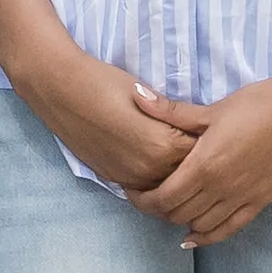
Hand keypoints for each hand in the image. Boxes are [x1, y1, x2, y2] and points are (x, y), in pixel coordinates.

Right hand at [38, 55, 204, 213]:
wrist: (62, 90)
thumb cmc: (106, 84)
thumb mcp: (149, 98)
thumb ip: (174, 121)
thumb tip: (192, 132)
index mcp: (164, 145)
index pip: (201, 152)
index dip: (206, 142)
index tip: (209, 134)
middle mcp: (149, 168)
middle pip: (186, 176)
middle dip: (193, 164)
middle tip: (201, 151)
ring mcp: (129, 177)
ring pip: (165, 187)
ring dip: (173, 176)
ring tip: (178, 160)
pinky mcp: (113, 178)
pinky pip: (143, 188)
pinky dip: (152, 181)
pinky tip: (155, 166)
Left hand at [134, 81, 271, 248]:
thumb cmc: (258, 103)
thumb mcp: (212, 109)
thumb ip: (171, 111)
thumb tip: (137, 96)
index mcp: (204, 165)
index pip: (162, 197)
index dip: (141, 199)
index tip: (131, 189)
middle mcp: (221, 188)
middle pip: (176, 213)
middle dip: (156, 208)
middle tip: (146, 195)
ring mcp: (242, 199)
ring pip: (199, 225)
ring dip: (179, 220)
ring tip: (169, 206)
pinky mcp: (260, 202)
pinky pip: (228, 230)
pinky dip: (207, 237)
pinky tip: (193, 236)